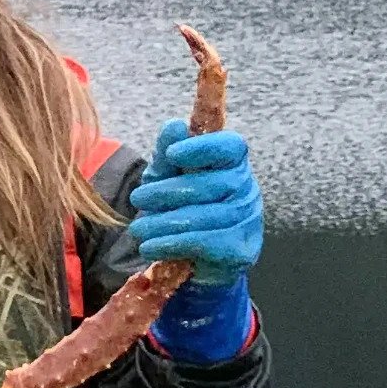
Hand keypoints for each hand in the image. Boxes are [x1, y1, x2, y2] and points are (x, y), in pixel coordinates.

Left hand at [129, 124, 263, 284]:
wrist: (194, 261)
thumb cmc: (182, 209)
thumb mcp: (167, 179)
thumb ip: (168, 155)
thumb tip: (175, 126)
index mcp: (233, 164)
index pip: (231, 147)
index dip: (203, 148)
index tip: (172, 155)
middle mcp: (248, 189)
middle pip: (212, 184)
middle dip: (168, 191)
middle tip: (137, 198)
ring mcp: (249, 220)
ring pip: (206, 216)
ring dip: (165, 223)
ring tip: (138, 229)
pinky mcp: (241, 249)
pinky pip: (206, 243)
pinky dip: (173, 244)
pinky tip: (150, 247)